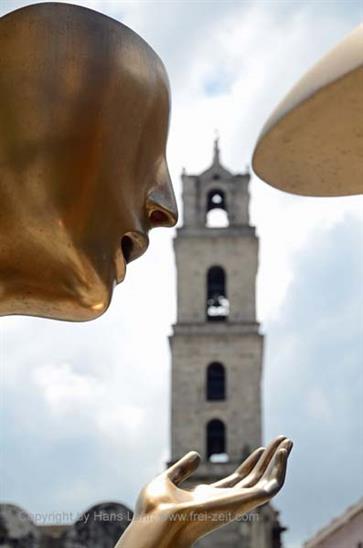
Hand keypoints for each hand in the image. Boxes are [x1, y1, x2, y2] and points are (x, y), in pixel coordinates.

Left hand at [116, 436, 292, 547]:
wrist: (157, 521)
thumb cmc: (154, 510)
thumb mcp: (167, 481)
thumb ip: (182, 469)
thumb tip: (197, 455)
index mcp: (210, 499)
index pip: (239, 481)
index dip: (251, 464)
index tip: (260, 448)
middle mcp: (227, 502)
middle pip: (256, 479)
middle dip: (270, 460)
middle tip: (282, 440)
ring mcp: (237, 504)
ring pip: (267, 482)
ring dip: (280, 462)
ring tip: (288, 442)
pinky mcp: (245, 504)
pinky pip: (271, 487)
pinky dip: (280, 469)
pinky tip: (283, 452)